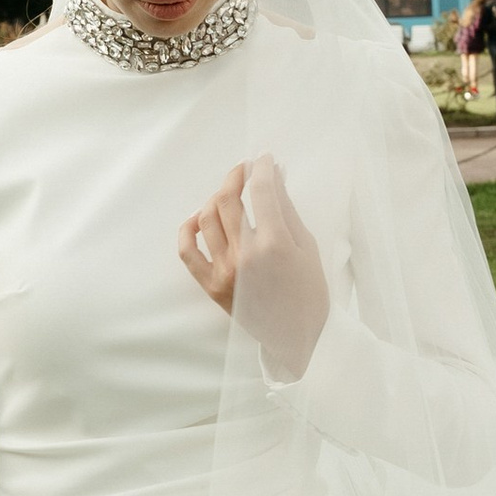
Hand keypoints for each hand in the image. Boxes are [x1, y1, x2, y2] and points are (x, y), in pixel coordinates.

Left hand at [178, 155, 329, 376]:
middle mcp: (246, 256)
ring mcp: (224, 272)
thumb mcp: (305, 245)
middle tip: (244, 171)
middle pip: (227, 199)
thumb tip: (274, 174)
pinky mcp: (211, 286)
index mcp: (275, 244)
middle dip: (235, 177)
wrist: (297, 336)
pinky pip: (187, 251)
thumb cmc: (308, 291)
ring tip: (228, 196)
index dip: (261, 168)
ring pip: (206, 218)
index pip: (261, 190)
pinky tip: (199, 218)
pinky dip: (188, 229)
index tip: (263, 159)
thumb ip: (286, 208)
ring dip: (215, 199)